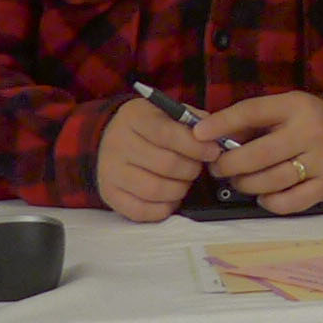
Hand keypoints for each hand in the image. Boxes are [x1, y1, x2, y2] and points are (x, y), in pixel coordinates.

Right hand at [94, 96, 211, 222]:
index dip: (196, 146)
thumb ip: (192, 120)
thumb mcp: (167, 112)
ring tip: (184, 182)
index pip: (168, 134)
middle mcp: (117, 144)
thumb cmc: (148, 126)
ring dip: (180, 189)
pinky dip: (163, 208)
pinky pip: (140, 211)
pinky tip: (171, 198)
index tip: (213, 151)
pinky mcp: (109, 194)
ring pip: (155, 190)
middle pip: (165, 164)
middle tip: (197, 167)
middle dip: (191, 169)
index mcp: (134, 117)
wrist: (111, 137)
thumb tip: (214, 139)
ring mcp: (110, 171)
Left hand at [203, 93, 322, 214]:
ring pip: (271, 181)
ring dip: (246, 185)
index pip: (253, 112)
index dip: (222, 123)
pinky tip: (263, 196)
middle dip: (229, 165)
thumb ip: (254, 122)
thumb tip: (210, 137)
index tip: (198, 134)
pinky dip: (269, 202)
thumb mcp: (287, 109)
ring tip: (238, 182)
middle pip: (258, 154)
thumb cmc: (311, 122)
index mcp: (296, 106)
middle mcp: (312, 131)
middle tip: (217, 168)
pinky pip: (290, 202)